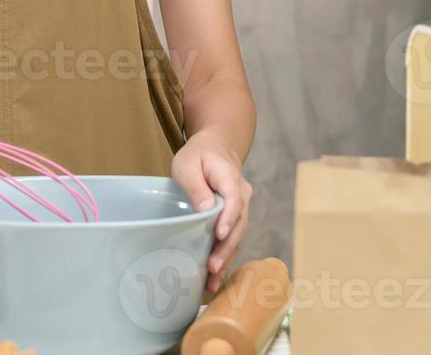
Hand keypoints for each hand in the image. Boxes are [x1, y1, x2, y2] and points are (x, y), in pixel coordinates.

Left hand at [172, 133, 252, 294]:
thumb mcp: (188, 164)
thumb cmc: (198, 156)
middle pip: (239, 224)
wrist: (216, 149)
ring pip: (237, 236)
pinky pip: (232, 239)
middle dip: (226, 248)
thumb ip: (197, 186)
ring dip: (226, 258)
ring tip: (212, 280)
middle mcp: (242, 196)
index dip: (228, 219)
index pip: (234, 200)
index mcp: (230, 178)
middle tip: (212, 267)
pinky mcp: (235, 220)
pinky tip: (214, 277)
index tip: (219, 235)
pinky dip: (225, 257)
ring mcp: (242, 209)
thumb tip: (207, 209)